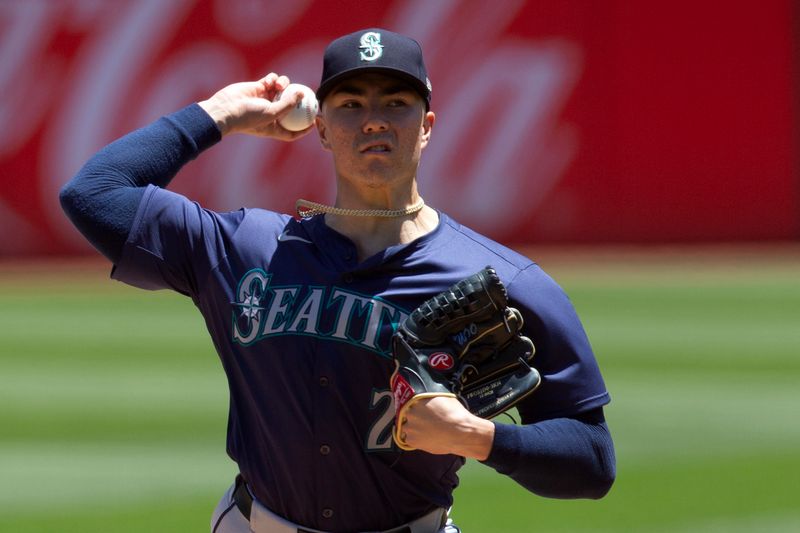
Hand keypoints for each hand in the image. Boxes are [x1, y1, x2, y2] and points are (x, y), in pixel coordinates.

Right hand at [198, 73, 314, 139]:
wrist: (226, 109)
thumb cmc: (249, 117)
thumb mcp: (272, 113)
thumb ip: (288, 104)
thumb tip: (302, 94)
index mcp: (274, 127)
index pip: (293, 130)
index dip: (304, 128)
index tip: (314, 122)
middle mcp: (271, 113)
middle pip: (291, 108)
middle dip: (301, 102)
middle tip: (311, 95)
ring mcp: (265, 99)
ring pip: (283, 90)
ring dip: (285, 85)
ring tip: (281, 86)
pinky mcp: (258, 87)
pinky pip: (271, 80)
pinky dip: (274, 79)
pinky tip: (272, 80)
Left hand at [399, 396, 494, 459]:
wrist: (461, 433)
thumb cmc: (455, 415)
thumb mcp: (443, 397)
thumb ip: (430, 397)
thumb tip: (427, 397)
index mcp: (416, 400)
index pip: (408, 402)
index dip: (414, 407)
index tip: (419, 410)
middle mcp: (410, 413)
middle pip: (407, 415)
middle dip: (415, 418)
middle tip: (425, 421)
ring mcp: (410, 427)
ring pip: (407, 427)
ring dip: (414, 428)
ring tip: (427, 430)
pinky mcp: (412, 440)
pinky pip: (409, 439)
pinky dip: (416, 439)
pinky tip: (426, 437)